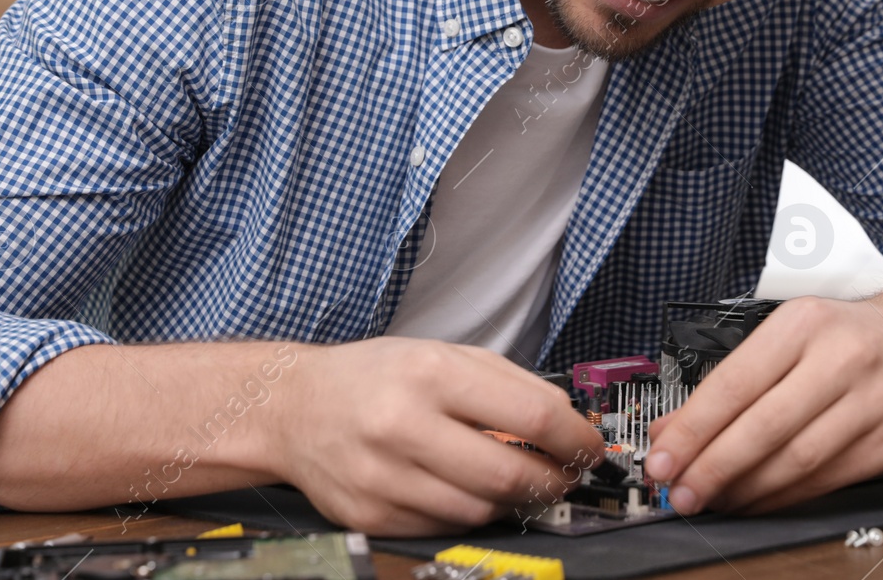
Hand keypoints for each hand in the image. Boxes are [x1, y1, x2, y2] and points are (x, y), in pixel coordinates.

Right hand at [270, 338, 605, 535]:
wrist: (292, 407)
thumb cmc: (376, 376)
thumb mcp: (443, 354)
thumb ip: (508, 383)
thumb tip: (567, 421)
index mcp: (430, 373)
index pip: (530, 414)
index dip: (574, 437)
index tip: (590, 446)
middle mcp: (404, 425)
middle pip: (509, 474)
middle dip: (553, 480)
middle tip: (566, 476)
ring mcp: (384, 477)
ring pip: (480, 509)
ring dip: (513, 501)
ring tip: (519, 481)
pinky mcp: (371, 515)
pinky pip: (445, 527)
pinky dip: (469, 513)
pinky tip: (470, 491)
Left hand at [643, 294, 882, 514]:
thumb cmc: (847, 336)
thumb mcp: (786, 336)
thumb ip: (728, 382)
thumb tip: (671, 430)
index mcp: (804, 325)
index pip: (735, 383)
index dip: (693, 429)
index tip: (662, 458)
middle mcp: (841, 360)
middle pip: (765, 427)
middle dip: (714, 467)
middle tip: (681, 492)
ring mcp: (873, 403)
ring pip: (796, 460)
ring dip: (746, 489)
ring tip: (714, 498)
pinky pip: (826, 480)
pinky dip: (784, 497)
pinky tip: (757, 500)